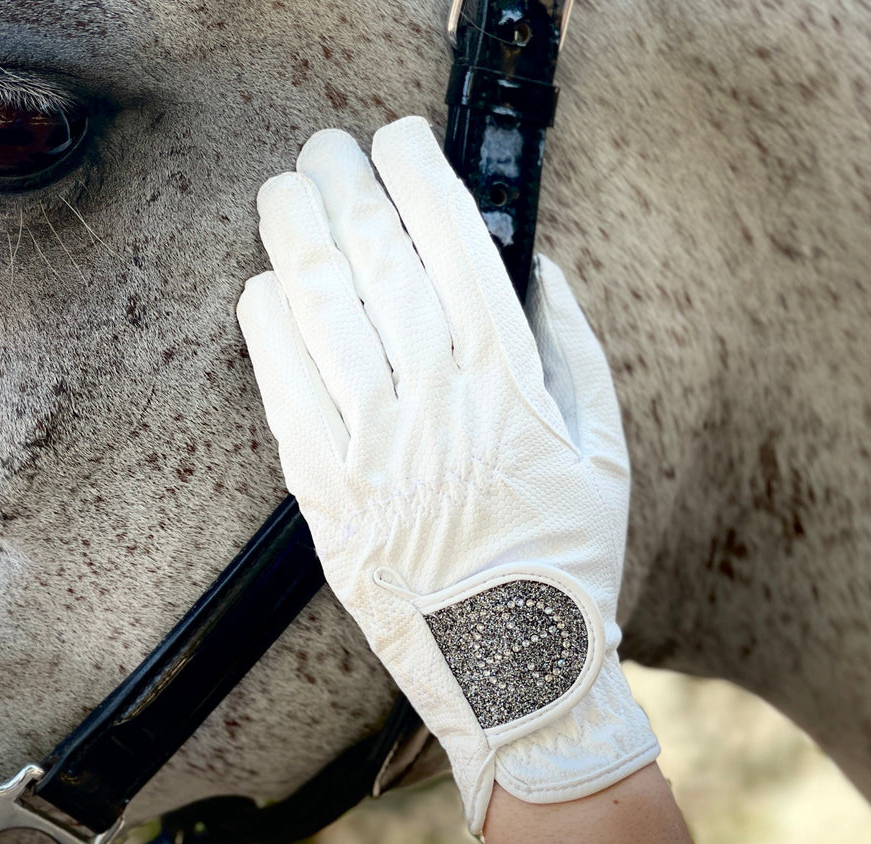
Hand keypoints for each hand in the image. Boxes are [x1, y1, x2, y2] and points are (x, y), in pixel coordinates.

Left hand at [236, 117, 657, 832]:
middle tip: (328, 149)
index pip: (458, 255)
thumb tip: (537, 269)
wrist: (515, 674)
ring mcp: (377, 455)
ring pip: (324, 318)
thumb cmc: (565, 563)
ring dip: (297, 240)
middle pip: (380, 269)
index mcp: (514, 391)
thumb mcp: (605, 452)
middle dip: (349, 190)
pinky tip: (265, 289)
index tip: (403, 142)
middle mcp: (440, 411)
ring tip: (286, 192)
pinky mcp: (329, 500)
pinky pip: (285, 394)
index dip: (423, 184)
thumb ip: (575, 349)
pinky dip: (269, 331)